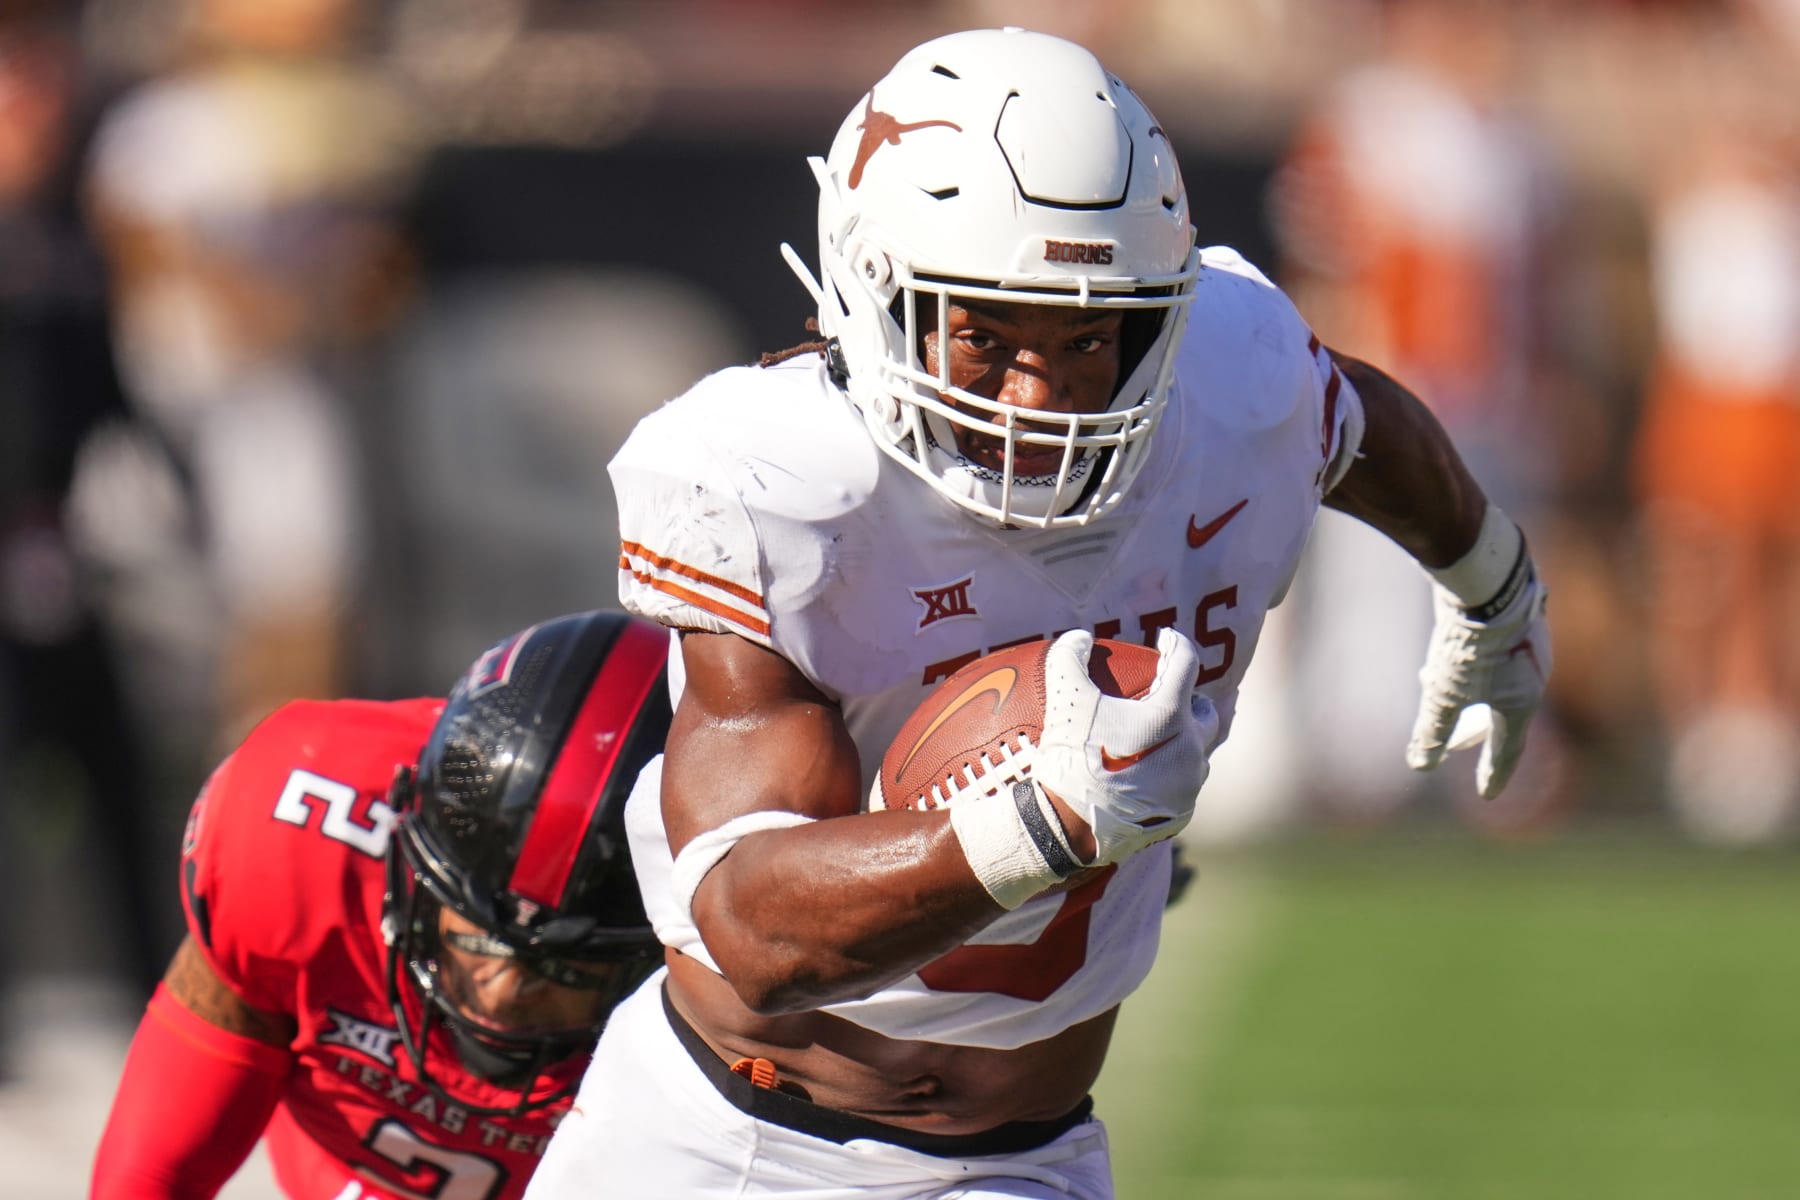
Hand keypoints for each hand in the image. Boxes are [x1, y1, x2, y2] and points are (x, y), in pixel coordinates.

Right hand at [1033, 628, 1217, 865]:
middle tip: (1166, 697)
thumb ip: (1070, 657)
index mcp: (1170, 716)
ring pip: (1197, 753)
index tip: (1165, 640)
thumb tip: (1080, 637)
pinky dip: (1171, 774)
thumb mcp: (1064, 699)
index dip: (1176, 645)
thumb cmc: (1072, 757)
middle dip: (1191, 700)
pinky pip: (1184, 785)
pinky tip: (1147, 774)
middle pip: (1205, 713)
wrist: (1070, 826)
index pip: (1186, 665)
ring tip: (1157, 738)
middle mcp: (1190, 749)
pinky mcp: (1181, 813)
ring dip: (1184, 740)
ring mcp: (1189, 785)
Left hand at [1407, 566, 1551, 798]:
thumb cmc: (1469, 645)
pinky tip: (1442, 653)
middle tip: (1454, 743)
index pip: (1508, 749)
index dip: (1494, 773)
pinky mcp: (1514, 620)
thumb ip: (1432, 731)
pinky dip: (1468, 665)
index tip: (1487, 794)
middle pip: (1502, 715)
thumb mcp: (1443, 694)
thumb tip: (1421, 765)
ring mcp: (1527, 646)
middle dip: (1474, 731)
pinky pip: (1491, 654)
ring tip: (1433, 686)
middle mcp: (1532, 676)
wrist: (1488, 581)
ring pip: (1495, 681)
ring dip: (1467, 693)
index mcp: (1522, 702)